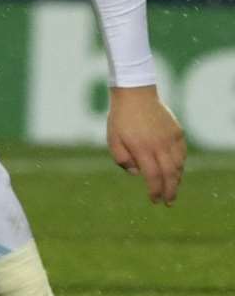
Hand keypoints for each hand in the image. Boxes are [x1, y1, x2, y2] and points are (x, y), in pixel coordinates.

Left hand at [107, 84, 185, 204]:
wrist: (135, 93)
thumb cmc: (120, 118)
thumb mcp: (112, 138)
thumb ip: (122, 159)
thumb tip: (137, 174)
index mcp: (142, 148)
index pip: (153, 177)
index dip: (155, 191)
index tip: (154, 200)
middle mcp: (159, 145)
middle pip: (170, 175)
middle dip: (170, 191)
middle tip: (168, 202)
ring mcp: (171, 138)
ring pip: (179, 165)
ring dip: (176, 180)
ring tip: (172, 189)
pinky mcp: (178, 132)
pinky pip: (182, 153)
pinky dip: (180, 165)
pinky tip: (175, 171)